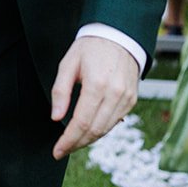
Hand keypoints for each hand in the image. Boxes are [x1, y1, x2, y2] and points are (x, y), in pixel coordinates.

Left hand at [49, 35, 138, 158]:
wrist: (119, 36)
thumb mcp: (68, 64)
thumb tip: (56, 117)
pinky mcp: (132, 100)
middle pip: (95, 130)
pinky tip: (89, 131)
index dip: (68, 140)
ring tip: (73, 143)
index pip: (82, 123)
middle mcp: (115, 94)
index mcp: (97, 85)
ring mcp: (126, 98)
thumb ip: (60, 91)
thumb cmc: (90, 48)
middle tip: (62, 150)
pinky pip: (115, 121)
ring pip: (106, 129)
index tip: (57, 150)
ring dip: (89, 140)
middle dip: (77, 144)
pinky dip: (101, 129)